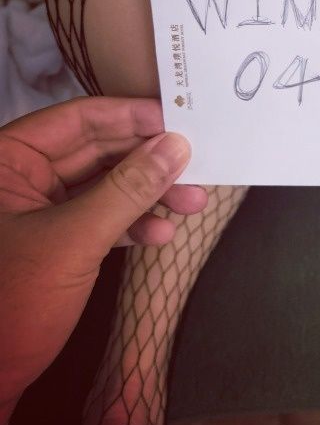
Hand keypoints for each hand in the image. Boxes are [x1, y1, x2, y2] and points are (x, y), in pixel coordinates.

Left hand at [0, 96, 205, 424]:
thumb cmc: (8, 307)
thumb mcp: (73, 241)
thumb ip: (127, 190)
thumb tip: (176, 147)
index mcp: (6, 160)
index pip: (78, 119)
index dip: (131, 117)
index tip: (181, 121)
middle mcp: (19, 178)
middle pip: (96, 150)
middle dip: (148, 160)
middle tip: (197, 164)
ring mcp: (34, 211)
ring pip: (102, 185)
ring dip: (148, 194)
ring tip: (193, 202)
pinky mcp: (50, 243)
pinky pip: (97, 218)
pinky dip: (130, 224)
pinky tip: (160, 233)